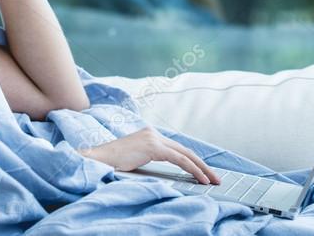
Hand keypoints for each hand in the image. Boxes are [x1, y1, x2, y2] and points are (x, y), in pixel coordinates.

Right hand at [77, 126, 219, 184]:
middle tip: (216, 177)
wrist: (97, 160)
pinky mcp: (153, 146)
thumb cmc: (113, 164)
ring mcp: (153, 138)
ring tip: (212, 180)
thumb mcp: (135, 162)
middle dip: (203, 165)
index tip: (204, 173)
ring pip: (185, 154)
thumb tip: (167, 176)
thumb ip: (150, 162)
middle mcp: (153, 133)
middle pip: (184, 150)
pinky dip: (192, 169)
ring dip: (201, 168)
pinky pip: (178, 159)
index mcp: (150, 136)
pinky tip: (200, 179)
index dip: (193, 162)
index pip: (177, 149)